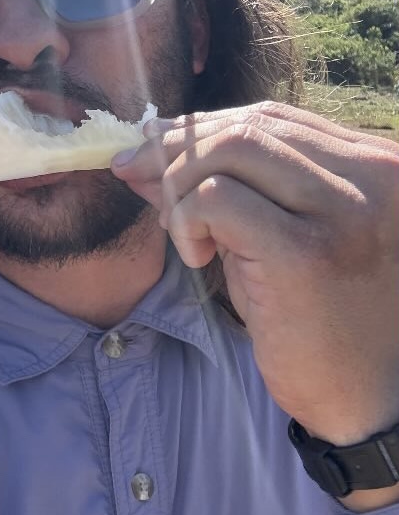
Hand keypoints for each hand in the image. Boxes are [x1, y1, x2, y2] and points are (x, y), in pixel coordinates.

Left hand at [113, 101, 398, 445]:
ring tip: (183, 235)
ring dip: (179, 187)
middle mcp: (372, 177)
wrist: (363, 397)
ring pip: (228, 151)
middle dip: (175, 152)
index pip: (270, 117)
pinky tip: (196, 256)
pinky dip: (186, 219)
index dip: (198, 128)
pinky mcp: (305, 252)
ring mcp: (344, 211)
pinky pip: (215, 199)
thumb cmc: (317, 317)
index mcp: (375, 164)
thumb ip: (230, 187)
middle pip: (246, 127)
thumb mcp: (275, 234)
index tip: (149, 152)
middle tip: (138, 184)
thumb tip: (146, 149)